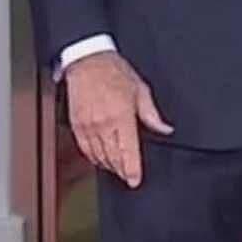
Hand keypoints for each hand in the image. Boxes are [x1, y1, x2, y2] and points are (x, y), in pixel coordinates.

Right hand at [64, 51, 172, 188]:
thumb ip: (152, 113)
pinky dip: (94, 157)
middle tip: (129, 175)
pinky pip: (85, 150)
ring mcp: (88, 126)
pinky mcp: (77, 126)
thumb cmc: (113, 71)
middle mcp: (103, 124)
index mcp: (121, 116)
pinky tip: (101, 158)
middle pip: (113, 158)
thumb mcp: (140, 89)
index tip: (135, 180)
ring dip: (109, 165)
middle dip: (122, 170)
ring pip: (98, 156)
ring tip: (117, 167)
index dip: (132, 170)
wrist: (87, 61)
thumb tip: (165, 128)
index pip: (128, 151)